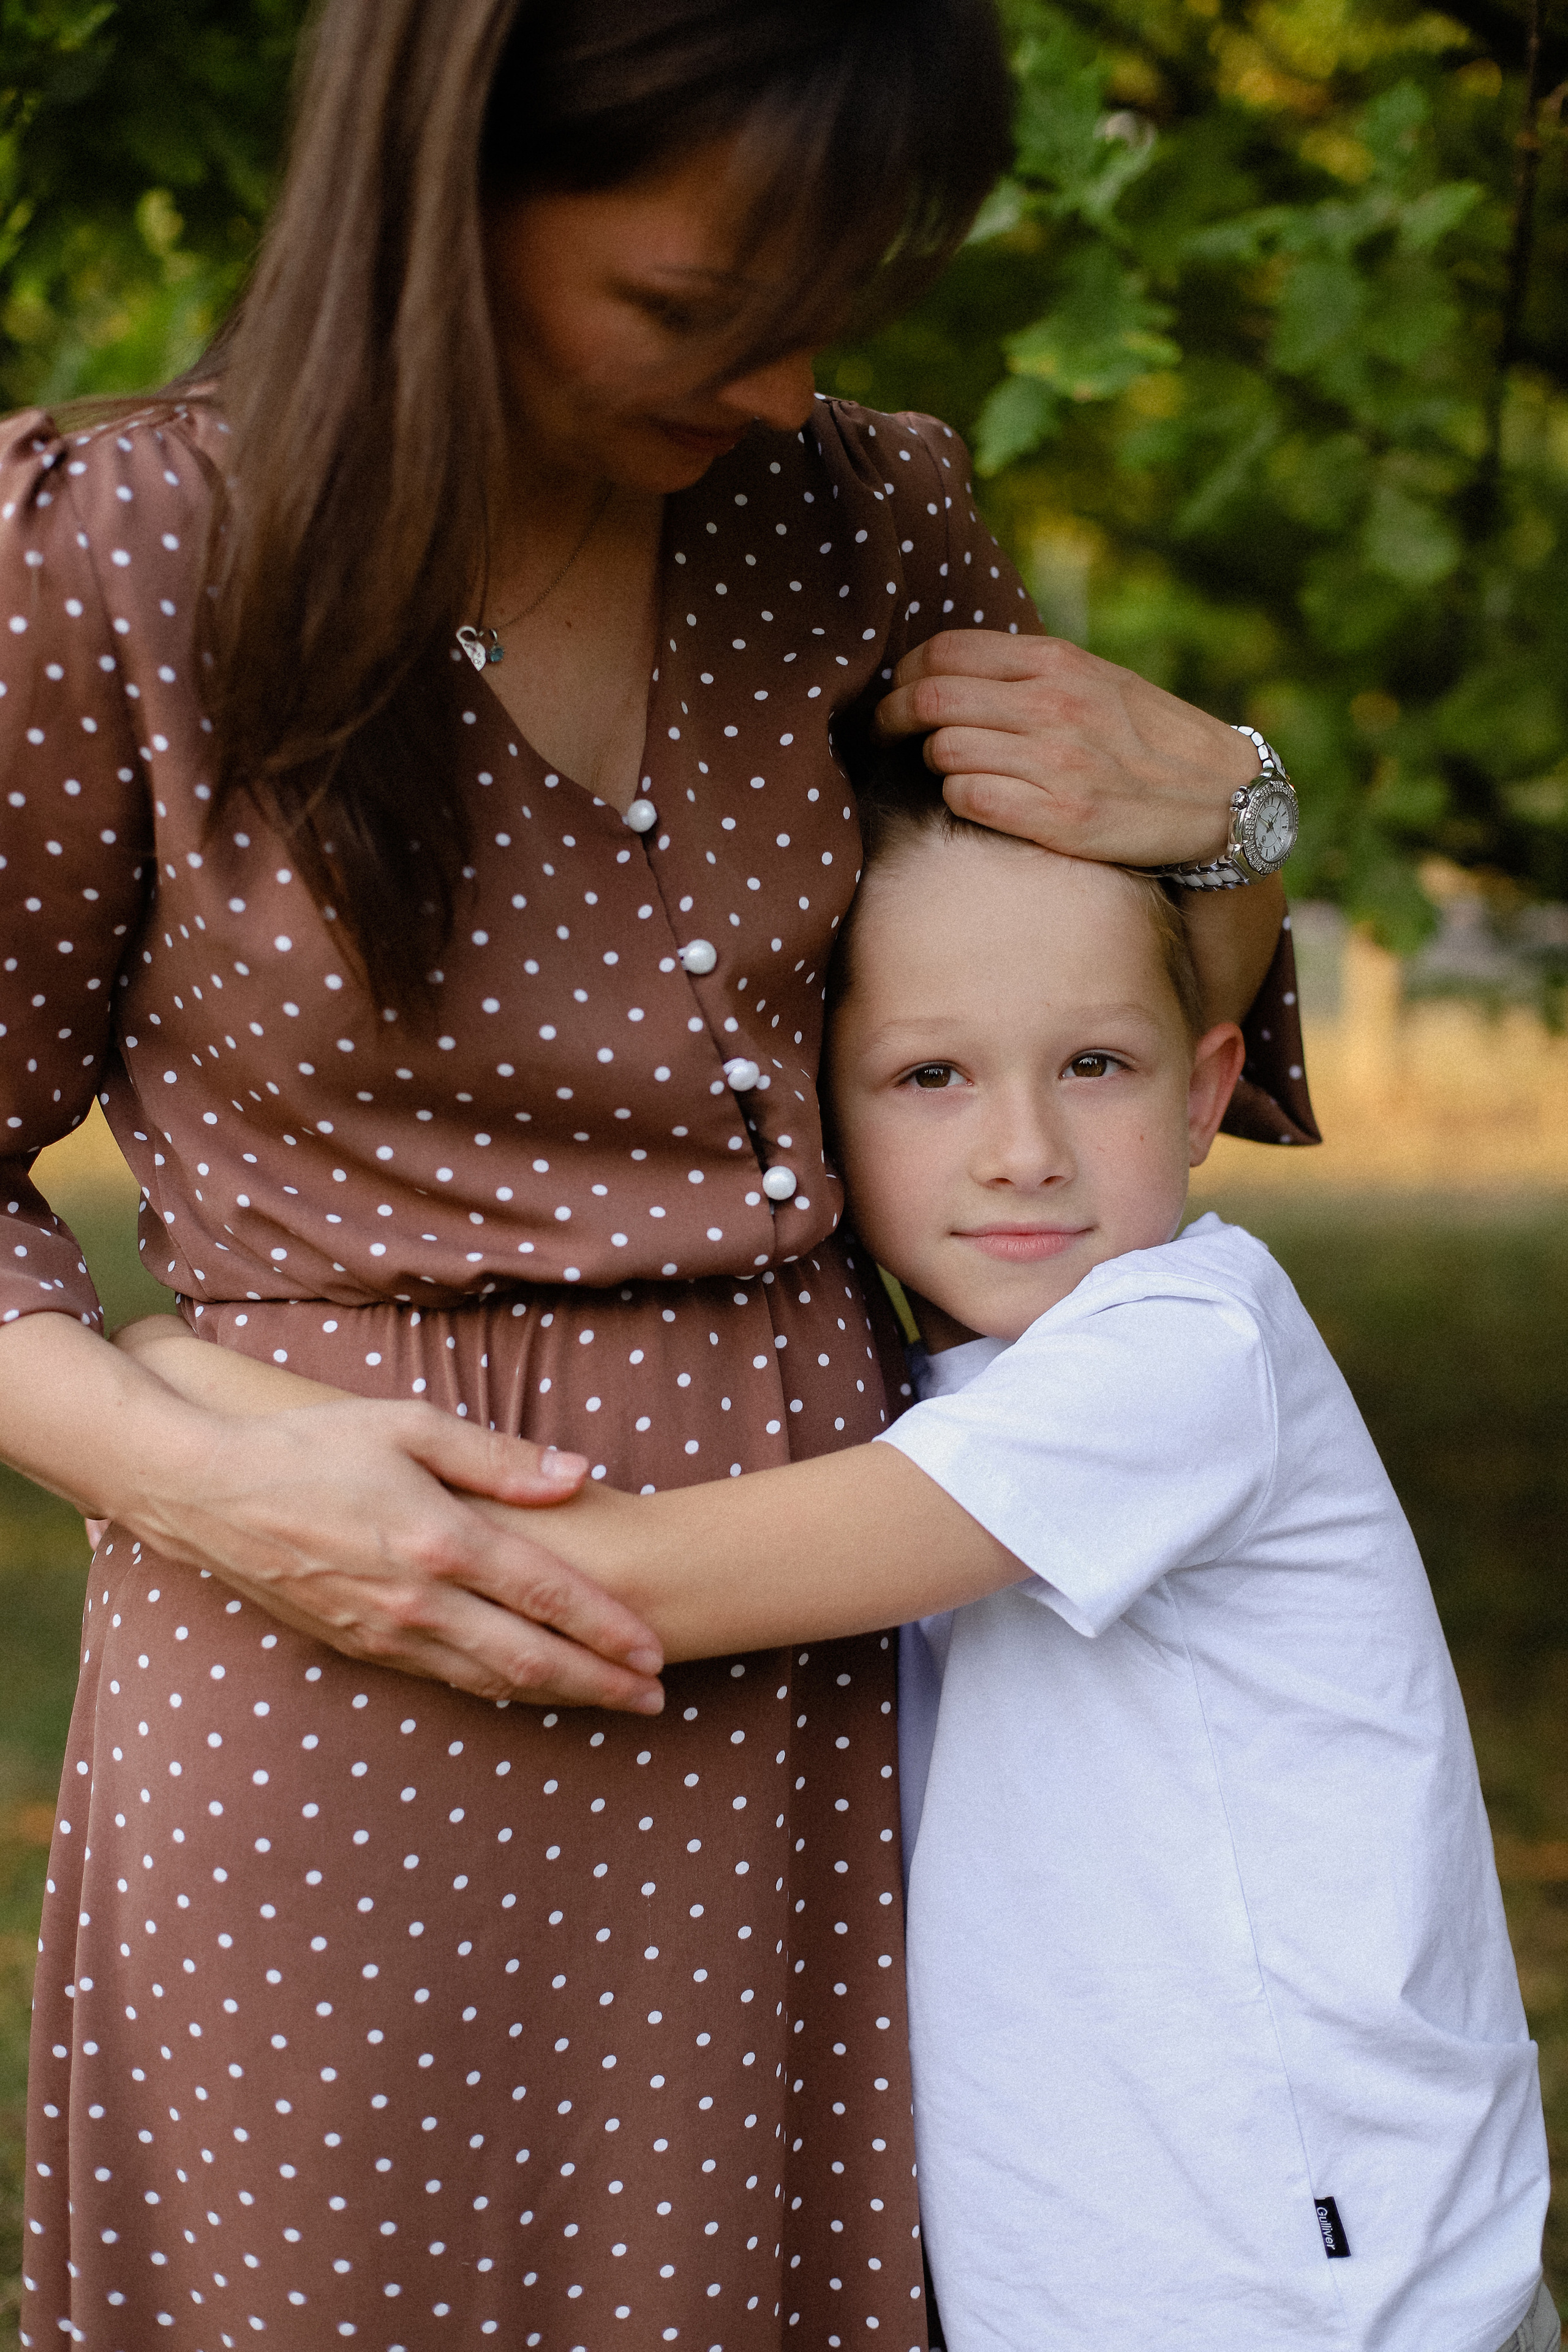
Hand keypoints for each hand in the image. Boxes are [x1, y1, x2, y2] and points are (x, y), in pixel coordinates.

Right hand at [115, 1394, 665, 1710]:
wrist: (208, 1492)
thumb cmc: (313, 1445)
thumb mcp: (410, 1426)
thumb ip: (499, 1458)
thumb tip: (579, 1478)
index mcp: (441, 1539)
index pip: (547, 1595)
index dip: (608, 1629)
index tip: (655, 1651)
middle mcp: (419, 1600)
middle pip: (531, 1658)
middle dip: (600, 1684)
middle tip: (653, 1701)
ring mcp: (385, 1632)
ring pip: (489, 1680)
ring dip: (555, 1696)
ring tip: (606, 1703)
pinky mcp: (358, 1646)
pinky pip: (443, 1679)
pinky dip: (496, 1689)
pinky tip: (525, 1687)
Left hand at [873, 631, 1258, 866]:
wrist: (1224, 800)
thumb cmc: (1149, 741)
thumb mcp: (1097, 682)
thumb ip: (1030, 673)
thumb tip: (949, 670)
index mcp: (1058, 663)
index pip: (942, 652)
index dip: (904, 676)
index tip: (898, 697)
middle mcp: (1054, 706)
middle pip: (929, 700)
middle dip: (892, 720)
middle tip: (886, 739)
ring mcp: (1057, 763)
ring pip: (943, 752)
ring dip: (934, 765)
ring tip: (948, 773)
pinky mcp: (1059, 819)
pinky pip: (968, 800)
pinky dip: (960, 800)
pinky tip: (982, 802)